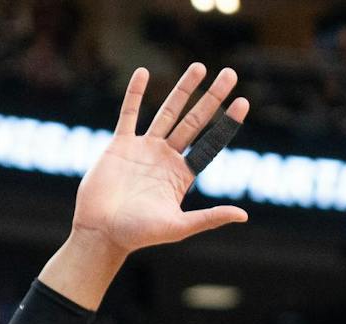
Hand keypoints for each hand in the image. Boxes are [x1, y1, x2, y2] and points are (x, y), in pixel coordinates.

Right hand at [70, 63, 248, 256]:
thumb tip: (244, 215)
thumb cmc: (139, 235)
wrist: (102, 232)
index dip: (226, 124)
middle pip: (194, 121)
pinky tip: (143, 72)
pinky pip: (129, 113)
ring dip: (183, 89)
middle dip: (212, 98)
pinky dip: (134, 93)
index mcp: (181, 175)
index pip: (210, 143)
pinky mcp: (120, 145)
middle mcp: (166, 158)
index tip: (243, 102)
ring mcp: (143, 149)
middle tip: (231, 73)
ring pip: (167, 112)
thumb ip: (210, 218)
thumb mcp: (179, 227)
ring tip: (199, 67)